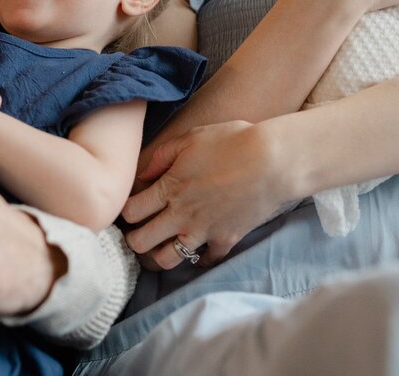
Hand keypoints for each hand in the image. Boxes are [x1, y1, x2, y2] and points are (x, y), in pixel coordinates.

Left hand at [123, 121, 288, 269]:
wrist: (272, 162)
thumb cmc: (232, 142)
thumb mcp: (192, 138)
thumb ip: (162, 156)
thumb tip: (142, 175)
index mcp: (169, 188)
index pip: (131, 212)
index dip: (125, 212)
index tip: (129, 209)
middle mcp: (181, 215)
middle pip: (141, 242)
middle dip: (134, 239)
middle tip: (138, 232)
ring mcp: (203, 231)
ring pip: (168, 259)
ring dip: (161, 253)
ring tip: (163, 244)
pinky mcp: (226, 240)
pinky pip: (206, 260)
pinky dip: (200, 257)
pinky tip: (199, 247)